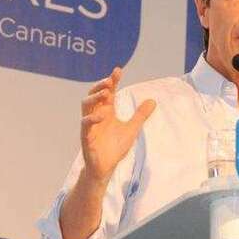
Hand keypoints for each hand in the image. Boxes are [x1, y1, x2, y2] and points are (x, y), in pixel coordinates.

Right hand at [80, 67, 155, 183]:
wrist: (106, 167)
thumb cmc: (115, 147)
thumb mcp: (132, 129)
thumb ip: (140, 115)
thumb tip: (153, 100)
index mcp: (106, 112)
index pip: (108, 92)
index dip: (112, 81)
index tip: (118, 70)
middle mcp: (97, 115)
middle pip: (93, 95)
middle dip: (100, 86)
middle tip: (109, 81)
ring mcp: (90, 125)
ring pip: (85, 106)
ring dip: (94, 98)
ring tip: (106, 94)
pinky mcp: (86, 137)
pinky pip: (85, 125)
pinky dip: (91, 119)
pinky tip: (100, 116)